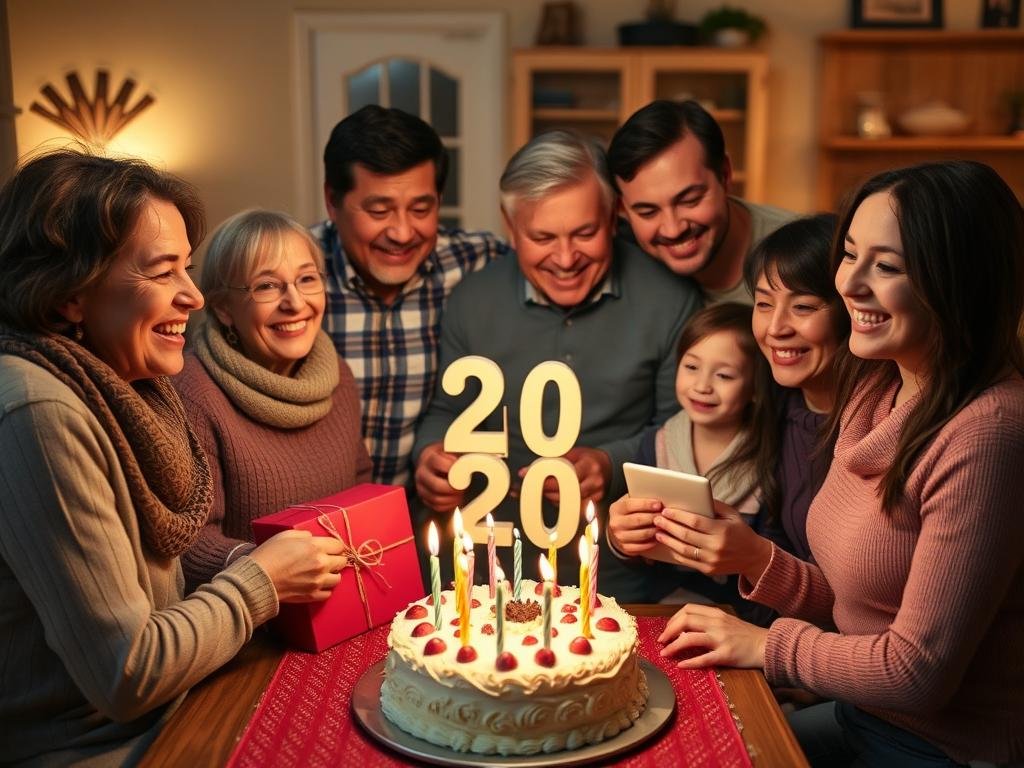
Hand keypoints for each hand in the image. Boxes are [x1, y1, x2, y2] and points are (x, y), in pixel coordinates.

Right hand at [249, 530, 347, 602]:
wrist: (257, 579)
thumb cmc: (269, 555)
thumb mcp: (286, 535)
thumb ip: (304, 535)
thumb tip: (312, 538)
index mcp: (315, 547)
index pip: (339, 545)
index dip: (334, 546)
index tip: (330, 548)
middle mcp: (321, 564)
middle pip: (342, 562)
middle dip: (336, 559)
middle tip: (327, 560)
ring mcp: (318, 582)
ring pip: (338, 579)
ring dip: (332, 575)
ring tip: (322, 573)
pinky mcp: (312, 595)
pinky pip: (328, 594)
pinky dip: (325, 589)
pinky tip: (316, 584)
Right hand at [415, 442, 464, 511]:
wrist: (432, 462)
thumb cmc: (447, 455)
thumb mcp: (451, 448)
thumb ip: (460, 451)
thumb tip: (474, 457)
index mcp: (428, 458)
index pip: (437, 462)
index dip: (452, 467)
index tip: (463, 469)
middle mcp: (421, 473)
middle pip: (436, 485)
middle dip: (454, 489)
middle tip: (464, 486)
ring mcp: (421, 486)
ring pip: (436, 499)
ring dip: (452, 499)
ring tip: (461, 494)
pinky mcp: (424, 497)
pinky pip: (435, 506)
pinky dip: (448, 505)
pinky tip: (456, 499)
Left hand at [519, 446, 611, 505]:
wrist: (608, 466)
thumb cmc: (587, 458)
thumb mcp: (573, 453)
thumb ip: (552, 461)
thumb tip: (525, 471)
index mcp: (589, 465)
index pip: (567, 476)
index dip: (549, 480)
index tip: (534, 480)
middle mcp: (594, 481)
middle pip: (568, 491)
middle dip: (549, 491)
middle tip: (536, 488)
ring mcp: (596, 493)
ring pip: (570, 502)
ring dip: (554, 498)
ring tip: (544, 492)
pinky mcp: (595, 502)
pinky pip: (575, 507)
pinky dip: (563, 503)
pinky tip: (556, 498)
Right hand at [607, 494, 662, 555]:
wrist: (618, 529)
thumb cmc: (628, 512)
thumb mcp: (629, 502)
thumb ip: (639, 499)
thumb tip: (658, 495)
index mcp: (616, 509)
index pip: (630, 505)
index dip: (645, 504)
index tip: (659, 504)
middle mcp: (615, 523)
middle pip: (637, 520)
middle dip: (654, 517)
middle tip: (665, 515)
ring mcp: (620, 537)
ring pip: (642, 534)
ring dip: (655, 530)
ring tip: (665, 526)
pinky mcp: (626, 548)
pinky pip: (643, 546)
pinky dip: (653, 541)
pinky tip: (659, 536)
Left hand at [652, 499, 772, 581]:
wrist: (753, 557)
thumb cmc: (740, 531)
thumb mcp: (732, 515)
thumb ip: (714, 505)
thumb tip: (694, 496)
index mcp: (722, 531)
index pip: (695, 522)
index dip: (678, 516)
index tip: (666, 511)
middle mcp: (716, 547)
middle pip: (686, 536)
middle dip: (669, 526)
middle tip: (657, 519)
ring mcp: (712, 560)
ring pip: (684, 550)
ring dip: (668, 541)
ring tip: (658, 532)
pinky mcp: (708, 570)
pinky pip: (687, 561)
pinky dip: (675, 553)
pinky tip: (668, 545)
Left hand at [657, 604, 767, 668]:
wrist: (767, 645)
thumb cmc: (746, 635)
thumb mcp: (726, 621)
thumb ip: (708, 621)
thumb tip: (685, 628)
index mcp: (716, 614)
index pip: (688, 609)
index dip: (673, 618)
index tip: (667, 628)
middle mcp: (717, 624)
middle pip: (685, 620)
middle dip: (668, 631)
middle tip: (661, 641)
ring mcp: (721, 639)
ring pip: (690, 639)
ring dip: (673, 646)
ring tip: (664, 653)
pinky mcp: (726, 655)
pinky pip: (703, 658)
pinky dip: (689, 662)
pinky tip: (681, 665)